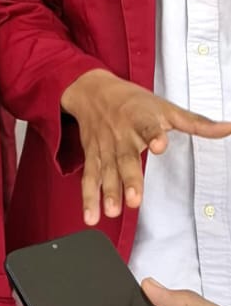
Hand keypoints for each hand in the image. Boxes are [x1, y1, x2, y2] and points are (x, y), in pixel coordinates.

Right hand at [60, 69, 230, 223]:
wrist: (91, 89)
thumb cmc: (132, 101)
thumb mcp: (165, 107)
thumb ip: (196, 123)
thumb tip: (229, 128)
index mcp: (140, 119)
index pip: (148, 127)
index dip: (153, 135)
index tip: (158, 145)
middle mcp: (121, 134)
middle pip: (125, 158)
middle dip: (129, 179)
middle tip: (134, 199)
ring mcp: (105, 146)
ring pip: (106, 171)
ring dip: (108, 192)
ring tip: (113, 210)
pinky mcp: (93, 156)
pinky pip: (90, 177)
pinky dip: (89, 197)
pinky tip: (91, 216)